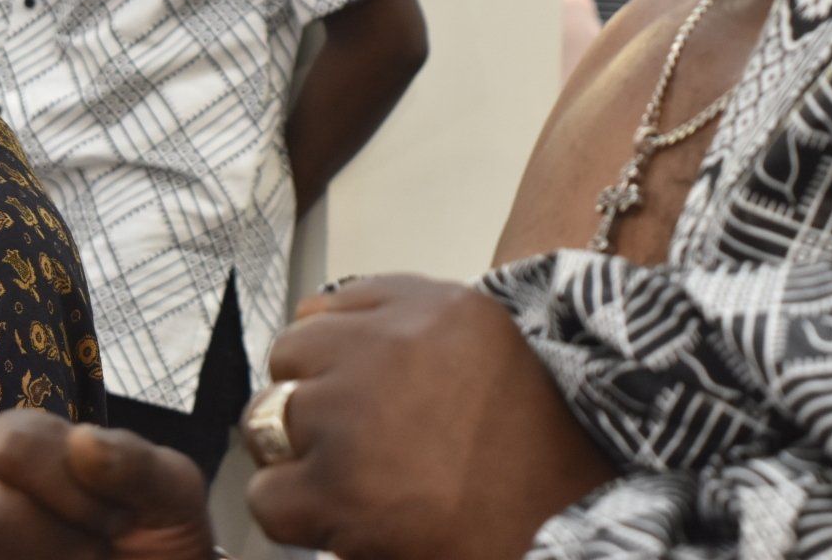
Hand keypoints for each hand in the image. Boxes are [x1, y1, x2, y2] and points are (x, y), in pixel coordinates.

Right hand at [0, 409, 215, 559]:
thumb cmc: (157, 528)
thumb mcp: (172, 491)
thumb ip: (136, 462)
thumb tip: (81, 439)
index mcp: (27, 442)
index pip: (13, 441)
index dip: (67, 485)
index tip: (117, 520)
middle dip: (51, 535)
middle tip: (95, 551)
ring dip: (40, 558)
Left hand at [246, 275, 613, 559]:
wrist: (565, 524)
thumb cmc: (538, 450)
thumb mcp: (489, 345)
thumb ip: (414, 323)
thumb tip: (319, 321)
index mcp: (433, 307)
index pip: (330, 306)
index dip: (333, 356)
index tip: (353, 389)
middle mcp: (385, 347)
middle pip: (290, 354)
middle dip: (307, 397)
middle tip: (349, 442)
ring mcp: (351, 413)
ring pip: (265, 419)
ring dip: (296, 453)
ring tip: (346, 481)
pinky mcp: (332, 486)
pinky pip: (266, 493)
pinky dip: (292, 513)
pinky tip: (335, 519)